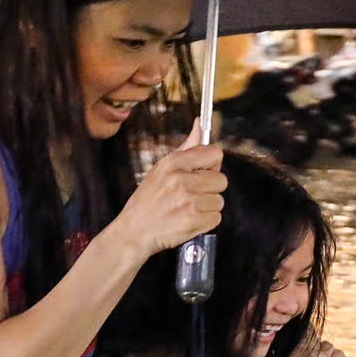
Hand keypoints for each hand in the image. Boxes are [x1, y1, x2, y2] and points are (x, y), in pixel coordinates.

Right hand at [111, 134, 225, 257]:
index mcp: (173, 163)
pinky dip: (205, 222)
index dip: (211, 165)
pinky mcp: (194, 221)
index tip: (201, 173)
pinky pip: (216, 218)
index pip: (215, 154)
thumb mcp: (162, 168)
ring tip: (187, 209)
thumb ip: (186, 148)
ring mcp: (189, 201)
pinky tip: (189, 220)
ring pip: (219, 201)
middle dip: (210, 189)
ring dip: (207, 207)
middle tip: (191, 195)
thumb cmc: (148, 200)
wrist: (134, 232)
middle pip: (221, 180)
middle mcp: (181, 180)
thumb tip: (199, 124)